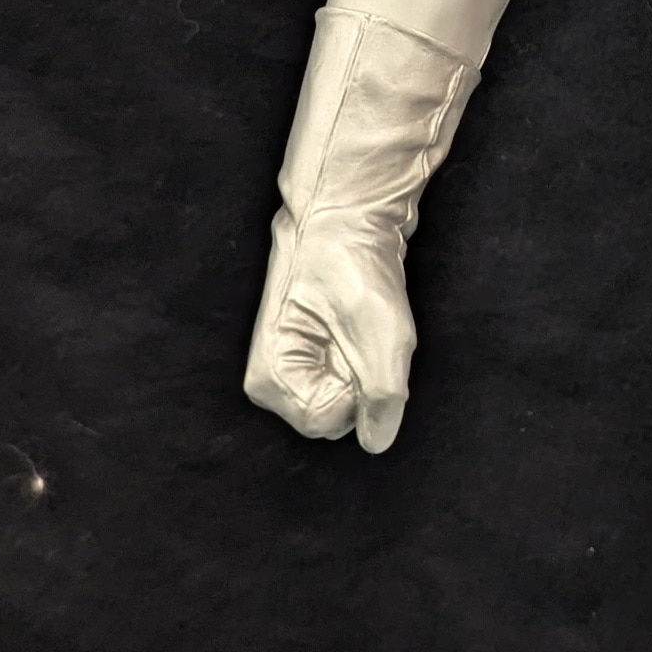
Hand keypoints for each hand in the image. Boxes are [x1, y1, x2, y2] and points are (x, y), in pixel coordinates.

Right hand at [243, 209, 415, 453]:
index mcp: (269, 379)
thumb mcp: (383, 339)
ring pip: (347, 397)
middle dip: (361, 381)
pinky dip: (366, 354)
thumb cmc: (355, 268)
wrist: (347, 212)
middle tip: (361, 333)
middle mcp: (271, 381)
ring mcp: (291, 367)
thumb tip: (377, 439)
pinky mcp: (311, 354)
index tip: (356, 343)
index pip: (327, 422)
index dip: (358, 391)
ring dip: (366, 367)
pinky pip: (351, 375)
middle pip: (335, 416)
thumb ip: (382, 401)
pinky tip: (361, 323)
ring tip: (362, 325)